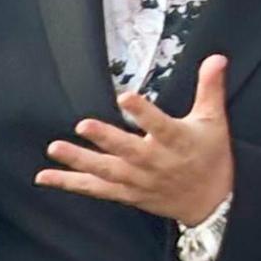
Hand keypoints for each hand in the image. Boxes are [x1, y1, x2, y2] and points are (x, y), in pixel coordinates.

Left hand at [37, 54, 234, 224]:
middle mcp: (156, 162)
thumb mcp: (214, 121)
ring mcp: (139, 180)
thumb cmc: (211, 157)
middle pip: (129, 150)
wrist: (213, 203)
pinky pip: (96, 189)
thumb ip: (210, 88)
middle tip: (82, 124)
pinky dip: (70, 183)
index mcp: (178, 141)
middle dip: (106, 138)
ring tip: (54, 148)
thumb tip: (216, 58)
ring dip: (80, 160)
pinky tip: (44, 177)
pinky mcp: (127, 193)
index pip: (161, 125)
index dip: (144, 112)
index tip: (126, 97)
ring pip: (107, 171)